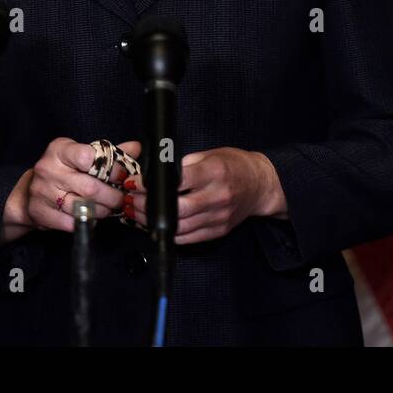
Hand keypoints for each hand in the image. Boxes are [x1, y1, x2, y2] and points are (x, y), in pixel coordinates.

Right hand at [2, 138, 141, 241]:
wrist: (28, 192)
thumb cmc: (62, 170)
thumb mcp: (81, 155)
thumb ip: (109, 153)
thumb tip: (136, 148)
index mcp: (59, 150)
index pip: (88, 157)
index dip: (111, 168)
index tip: (123, 176)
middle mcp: (48, 169)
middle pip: (90, 187)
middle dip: (112, 196)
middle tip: (121, 199)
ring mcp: (42, 192)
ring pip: (82, 207)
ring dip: (102, 211)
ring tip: (108, 208)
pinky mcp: (40, 212)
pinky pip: (71, 222)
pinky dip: (85, 222)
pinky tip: (91, 216)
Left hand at [123, 147, 284, 244]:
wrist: (260, 184)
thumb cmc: (235, 165)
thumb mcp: (210, 155)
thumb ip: (185, 164)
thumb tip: (157, 172)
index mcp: (214, 172)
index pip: (179, 181)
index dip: (153, 185)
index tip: (135, 183)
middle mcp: (218, 196)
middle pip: (178, 209)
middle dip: (149, 207)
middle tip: (131, 202)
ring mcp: (219, 216)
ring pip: (181, 227)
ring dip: (155, 223)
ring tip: (138, 215)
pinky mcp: (219, 230)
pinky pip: (190, 238)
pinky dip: (171, 234)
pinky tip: (158, 226)